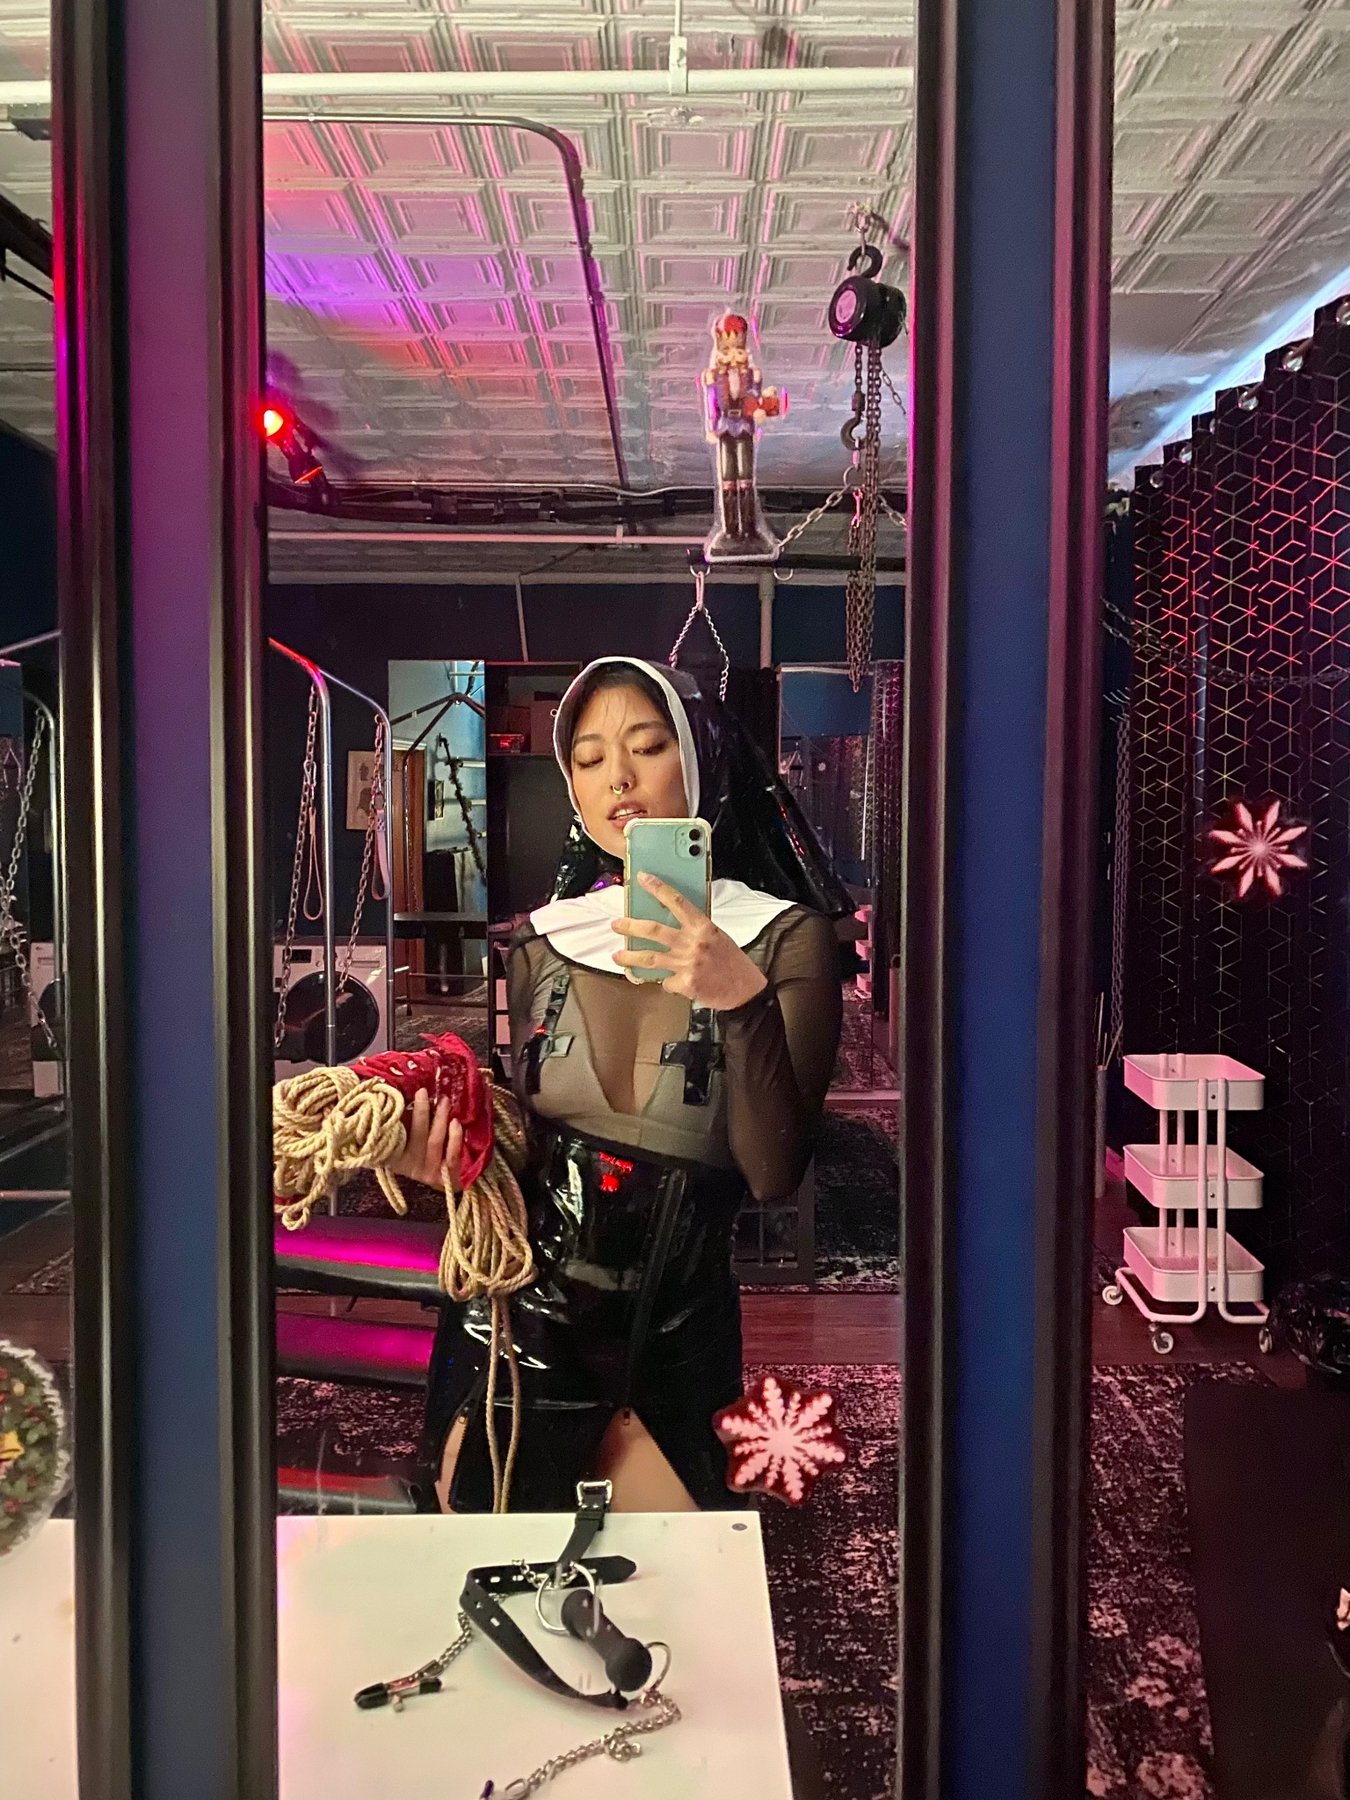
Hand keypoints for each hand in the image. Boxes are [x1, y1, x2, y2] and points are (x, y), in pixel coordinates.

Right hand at [388, 1091, 463, 1190]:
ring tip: (444, 1102)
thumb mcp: (404, 1140)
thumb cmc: (418, 1153)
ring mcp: (427, 1171)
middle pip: (415, 1136)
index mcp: (394, 1156)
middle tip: (424, 1092)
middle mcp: (408, 1165)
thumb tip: (399, 1094)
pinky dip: (454, 1139)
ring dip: (439, 1120)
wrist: (439, 1187)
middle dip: (420, 1112)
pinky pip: (451, 1157)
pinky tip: (456, 1123)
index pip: (392, 1135)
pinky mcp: (445, 1176)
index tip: (398, 1099)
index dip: (394, 1116)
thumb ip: (400, 1123)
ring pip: (433, 1143)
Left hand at [612, 873, 767, 1009]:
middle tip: (617, 924)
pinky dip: (664, 982)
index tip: (643, 879)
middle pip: (654, 931)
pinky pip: (665, 982)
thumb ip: (695, 930)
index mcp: (703, 927)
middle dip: (631, 926)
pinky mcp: (685, 983)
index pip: (676, 901)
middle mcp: (693, 943)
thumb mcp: (717, 937)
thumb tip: (672, 923)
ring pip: (650, 958)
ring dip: (630, 957)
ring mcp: (687, 964)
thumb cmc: (733, 963)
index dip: (657, 888)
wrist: (745, 991)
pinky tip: (666, 982)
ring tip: (618, 956)